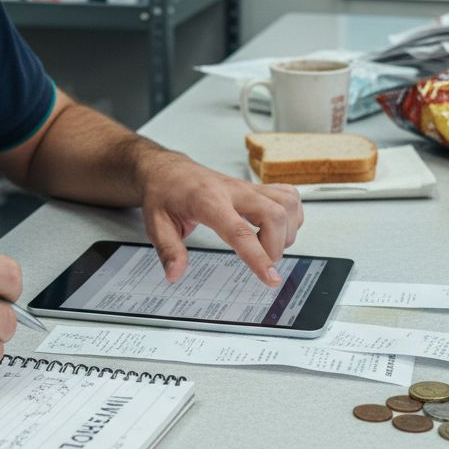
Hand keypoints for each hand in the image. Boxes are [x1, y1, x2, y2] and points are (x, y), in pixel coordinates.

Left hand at [139, 152, 303, 285]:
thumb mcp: (155, 224)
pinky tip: (278, 228)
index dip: (258, 257)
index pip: (239, 231)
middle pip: (274, 215)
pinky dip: (292, 216)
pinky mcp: (256, 187)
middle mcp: (233, 191)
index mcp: (208, 200)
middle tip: (263, 263)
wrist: (168, 171)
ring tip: (269, 246)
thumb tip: (175, 274)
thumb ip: (168, 250)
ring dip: (287, 231)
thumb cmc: (164, 194)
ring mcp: (248, 187)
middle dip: (276, 247)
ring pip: (287, 204)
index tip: (271, 278)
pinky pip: (288, 196)